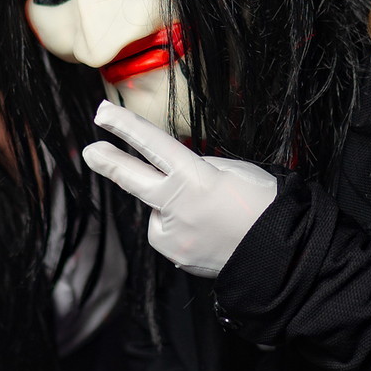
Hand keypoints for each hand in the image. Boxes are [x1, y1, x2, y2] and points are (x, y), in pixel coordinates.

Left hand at [83, 99, 275, 278]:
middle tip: (90, 151)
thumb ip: (196, 168)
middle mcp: (177, 206)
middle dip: (109, 162)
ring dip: (172, 209)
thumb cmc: (263, 205)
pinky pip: (169, 235)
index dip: (124, 127)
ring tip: (210, 216)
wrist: (280, 252)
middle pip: (132, 178)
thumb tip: (172, 172)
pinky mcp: (175, 256)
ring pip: (158, 213)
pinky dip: (181, 231)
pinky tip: (206, 233)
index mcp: (194, 177)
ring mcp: (173, 235)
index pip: (152, 144)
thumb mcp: (233, 171)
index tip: (102, 114)